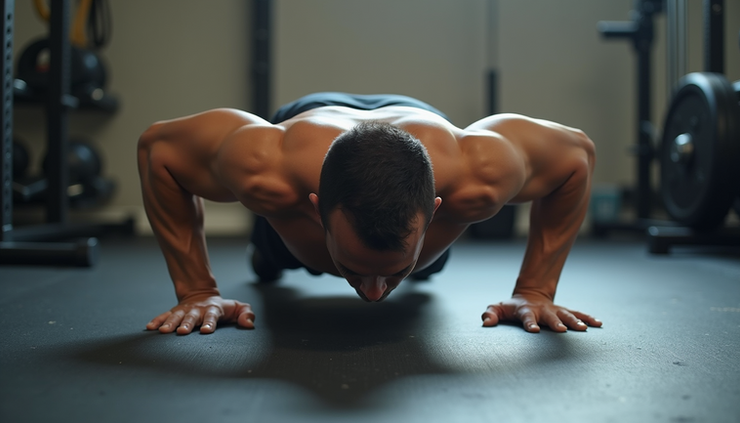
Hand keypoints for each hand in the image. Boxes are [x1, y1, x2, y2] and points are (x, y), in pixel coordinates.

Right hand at [146, 294, 254, 334]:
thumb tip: (249, 324)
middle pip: (191, 317)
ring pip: (176, 316)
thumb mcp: (237, 308)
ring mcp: (185, 311)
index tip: (206, 331)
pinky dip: (157, 320)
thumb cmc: (223, 307)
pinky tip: (150, 327)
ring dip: (170, 323)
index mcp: (213, 310)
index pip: (212, 316)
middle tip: (182, 332)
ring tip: (164, 331)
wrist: (203, 295)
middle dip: (186, 324)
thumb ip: (246, 314)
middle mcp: (197, 310)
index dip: (210, 323)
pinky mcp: (175, 312)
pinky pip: (164, 316)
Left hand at [481, 292, 601, 332]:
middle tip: (563, 331)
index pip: (527, 317)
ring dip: (575, 321)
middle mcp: (543, 310)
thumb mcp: (498, 308)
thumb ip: (491, 314)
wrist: (529, 296)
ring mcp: (555, 311)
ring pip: (567, 315)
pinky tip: (599, 324)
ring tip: (584, 329)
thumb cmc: (511, 307)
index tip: (534, 330)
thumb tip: (486, 322)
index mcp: (526, 310)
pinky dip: (588, 318)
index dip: (530, 323)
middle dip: (557, 323)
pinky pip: (578, 314)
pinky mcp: (564, 312)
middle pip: (551, 317)